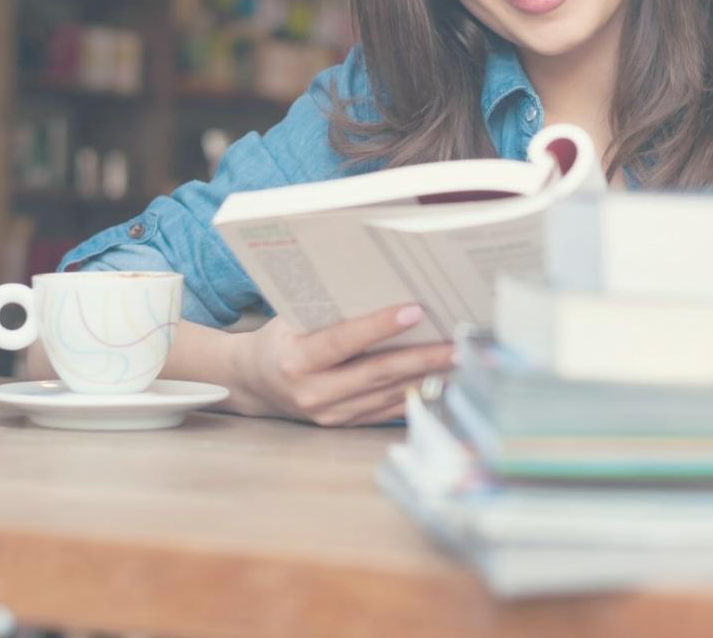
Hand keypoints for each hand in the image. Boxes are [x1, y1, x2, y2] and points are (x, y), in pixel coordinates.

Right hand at [227, 304, 454, 425]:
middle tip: (456, 345)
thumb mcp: (293, 318)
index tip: (415, 311)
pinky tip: (439, 382)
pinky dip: (414, 395)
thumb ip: (330, 311)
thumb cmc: (280, 339)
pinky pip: (385, 411)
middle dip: (421, 359)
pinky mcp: (343, 424)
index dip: (379, 326)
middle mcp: (313, 392)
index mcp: (296, 361)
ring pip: (386, 395)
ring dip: (426, 378)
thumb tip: (385, 288)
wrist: (254, 383)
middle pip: (376, 373)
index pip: (343, 341)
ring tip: (458, 361)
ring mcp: (329, 414)